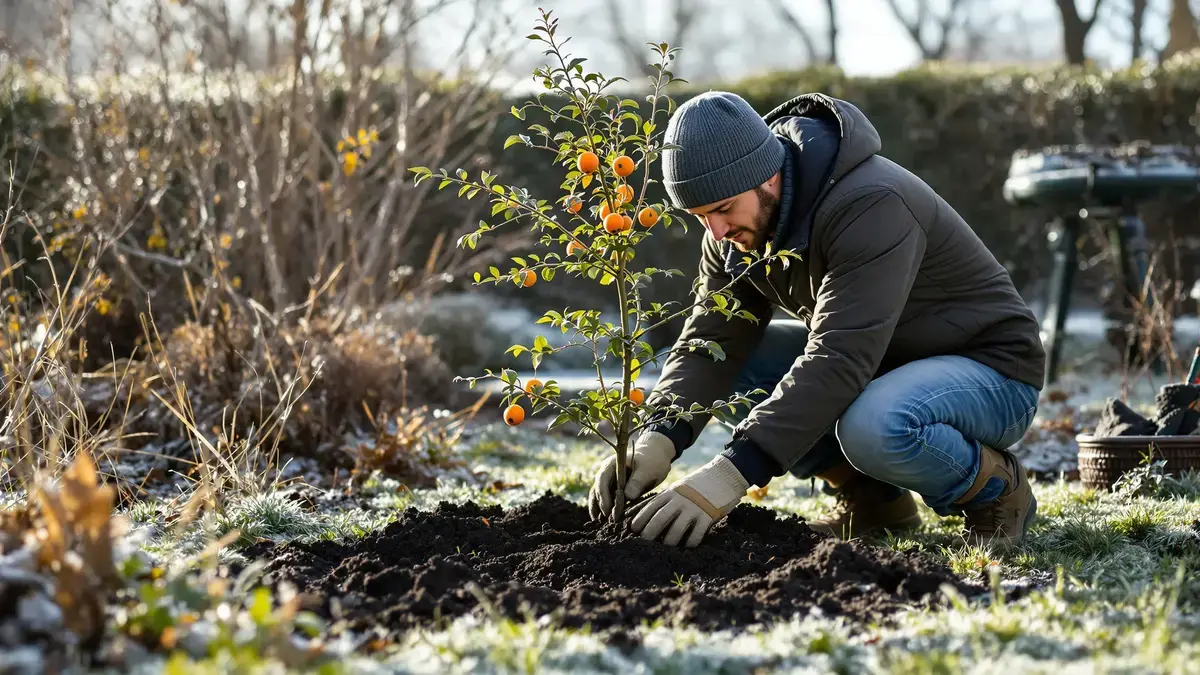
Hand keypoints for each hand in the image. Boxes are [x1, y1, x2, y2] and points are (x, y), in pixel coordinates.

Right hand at [587, 430, 674, 519]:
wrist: (655, 457)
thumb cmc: (652, 461)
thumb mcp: (648, 469)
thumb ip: (638, 481)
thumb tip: (627, 496)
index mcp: (612, 464)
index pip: (602, 480)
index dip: (603, 496)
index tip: (608, 511)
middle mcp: (607, 473)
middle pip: (597, 489)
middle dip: (600, 506)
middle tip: (607, 522)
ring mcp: (610, 481)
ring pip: (598, 496)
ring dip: (599, 509)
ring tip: (601, 525)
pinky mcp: (614, 489)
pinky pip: (607, 500)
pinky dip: (606, 510)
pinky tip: (606, 522)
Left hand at [628, 455, 748, 546]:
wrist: (723, 476)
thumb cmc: (697, 486)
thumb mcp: (678, 488)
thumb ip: (664, 500)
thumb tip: (643, 513)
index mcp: (671, 493)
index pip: (651, 507)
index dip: (640, 519)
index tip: (633, 530)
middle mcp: (680, 501)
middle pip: (660, 519)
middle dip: (650, 533)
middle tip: (644, 544)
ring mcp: (694, 508)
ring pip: (676, 530)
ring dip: (669, 542)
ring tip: (667, 548)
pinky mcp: (708, 516)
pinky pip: (696, 534)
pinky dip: (690, 543)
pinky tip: (688, 547)